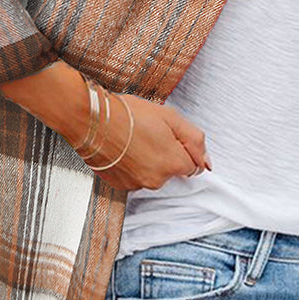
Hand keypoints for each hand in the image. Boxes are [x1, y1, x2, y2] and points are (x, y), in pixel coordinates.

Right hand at [74, 91, 212, 192]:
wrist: (91, 118)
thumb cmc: (127, 114)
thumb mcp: (171, 117)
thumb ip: (195, 140)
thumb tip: (207, 163)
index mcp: (173, 164)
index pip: (192, 166)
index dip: (182, 148)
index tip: (168, 136)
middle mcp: (156, 180)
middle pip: (172, 171)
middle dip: (166, 155)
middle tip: (149, 134)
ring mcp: (136, 185)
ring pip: (153, 174)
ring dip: (148, 161)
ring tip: (132, 140)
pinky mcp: (120, 185)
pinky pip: (134, 177)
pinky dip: (131, 166)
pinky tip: (122, 149)